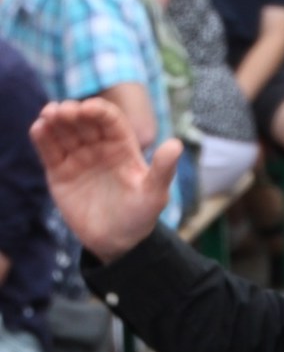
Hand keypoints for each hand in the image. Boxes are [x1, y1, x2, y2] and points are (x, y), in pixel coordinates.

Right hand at [30, 98, 181, 263]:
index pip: (109, 120)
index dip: (98, 111)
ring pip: (63, 131)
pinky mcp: (59, 172)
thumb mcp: (154, 194)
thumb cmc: (139, 216)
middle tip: (62, 111)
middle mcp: (98, 146)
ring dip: (55, 120)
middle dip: (73, 112)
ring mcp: (77, 158)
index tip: (88, 108)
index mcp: (122, 145)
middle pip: (83, 121)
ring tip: (48, 115)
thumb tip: (176, 145)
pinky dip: (42, 137)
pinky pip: (49, 150)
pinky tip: (39, 128)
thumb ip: (163, 169)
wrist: (116, 243)